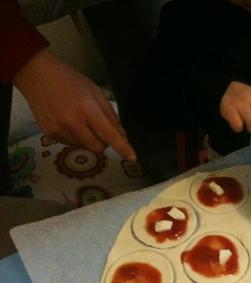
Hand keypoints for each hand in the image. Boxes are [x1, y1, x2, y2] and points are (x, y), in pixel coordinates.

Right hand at [13, 48, 136, 160]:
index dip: (122, 148)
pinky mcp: (49, 134)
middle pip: (98, 147)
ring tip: (80, 120)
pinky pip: (70, 144)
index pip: (109, 134)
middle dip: (104, 142)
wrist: (37, 75)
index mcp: (88, 109)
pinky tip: (69, 122)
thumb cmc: (70, 81)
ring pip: (84, 147)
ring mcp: (58, 130)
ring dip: (88, 139)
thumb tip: (122, 136)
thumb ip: (110, 116)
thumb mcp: (96, 93)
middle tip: (100, 128)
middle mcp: (72, 122)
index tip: (132, 158)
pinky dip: (76, 137)